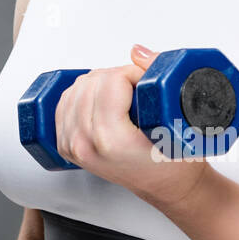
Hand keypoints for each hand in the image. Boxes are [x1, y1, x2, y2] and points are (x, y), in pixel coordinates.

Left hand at [53, 44, 209, 205]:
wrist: (165, 186)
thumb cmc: (172, 163)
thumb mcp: (175, 120)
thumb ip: (155, 77)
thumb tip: (137, 53)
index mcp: (110, 139)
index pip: (112, 80)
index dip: (133, 73)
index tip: (145, 83)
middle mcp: (86, 143)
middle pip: (92, 81)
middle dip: (117, 77)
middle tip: (136, 90)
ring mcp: (73, 146)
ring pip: (76, 88)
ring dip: (99, 84)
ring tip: (120, 97)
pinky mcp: (66, 146)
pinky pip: (64, 104)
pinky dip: (81, 95)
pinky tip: (99, 101)